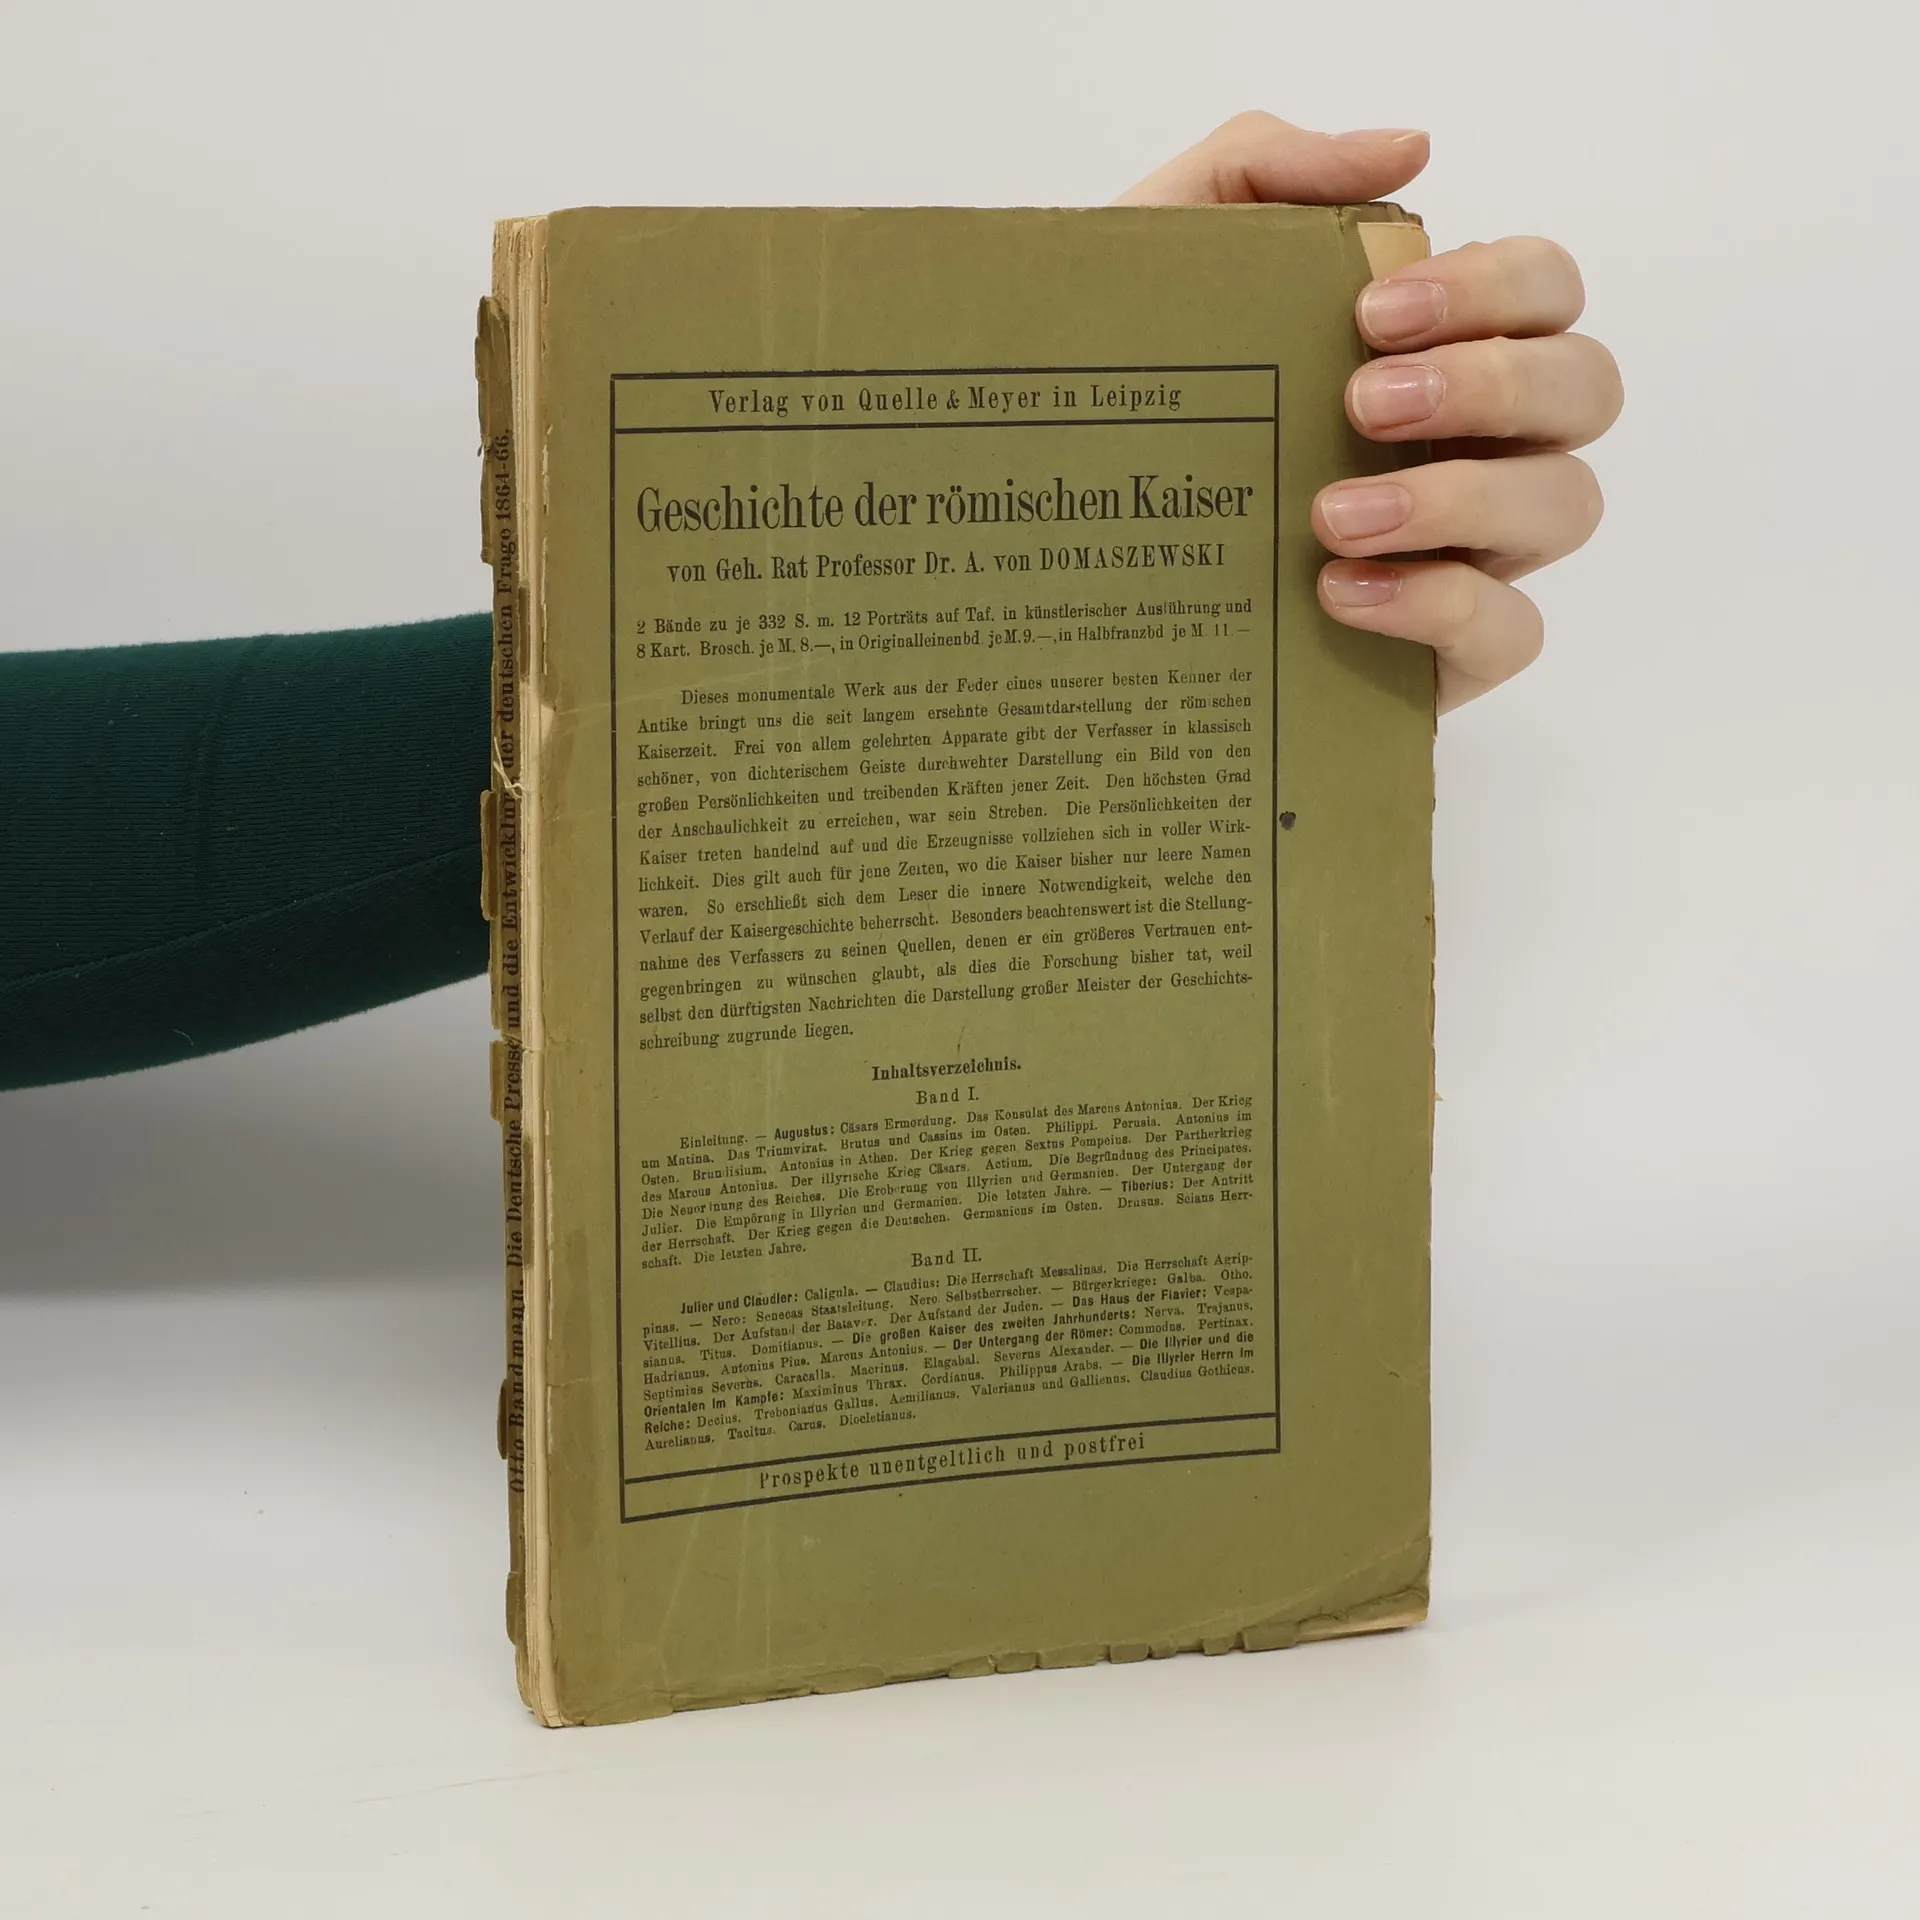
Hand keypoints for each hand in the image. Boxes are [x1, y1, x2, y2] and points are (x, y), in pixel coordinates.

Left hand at [1117, 113, 1621, 712]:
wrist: (1069, 554)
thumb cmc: (1141, 396)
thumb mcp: (1165, 257)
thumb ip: (1265, 170)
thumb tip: (1411, 150)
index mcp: (1445, 346)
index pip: (1546, 289)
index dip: (1495, 288)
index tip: (1374, 312)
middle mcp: (1483, 440)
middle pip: (1584, 388)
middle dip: (1490, 384)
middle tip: (1364, 402)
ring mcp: (1477, 548)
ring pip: (1564, 505)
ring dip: (1460, 499)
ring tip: (1331, 516)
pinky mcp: (1448, 651)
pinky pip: (1511, 630)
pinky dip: (1439, 605)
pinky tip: (1339, 592)